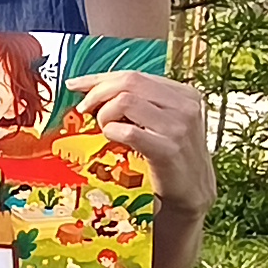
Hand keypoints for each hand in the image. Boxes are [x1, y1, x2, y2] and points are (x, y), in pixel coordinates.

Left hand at [65, 67, 211, 218]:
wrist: (192, 192)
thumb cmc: (170, 155)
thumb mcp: (161, 121)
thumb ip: (139, 102)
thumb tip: (92, 89)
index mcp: (184, 94)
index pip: (134, 75)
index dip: (99, 78)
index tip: (76, 85)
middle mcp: (185, 105)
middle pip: (129, 82)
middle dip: (97, 93)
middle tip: (84, 110)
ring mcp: (178, 127)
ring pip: (125, 101)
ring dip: (105, 115)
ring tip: (106, 129)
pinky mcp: (168, 149)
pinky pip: (128, 131)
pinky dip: (112, 133)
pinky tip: (113, 140)